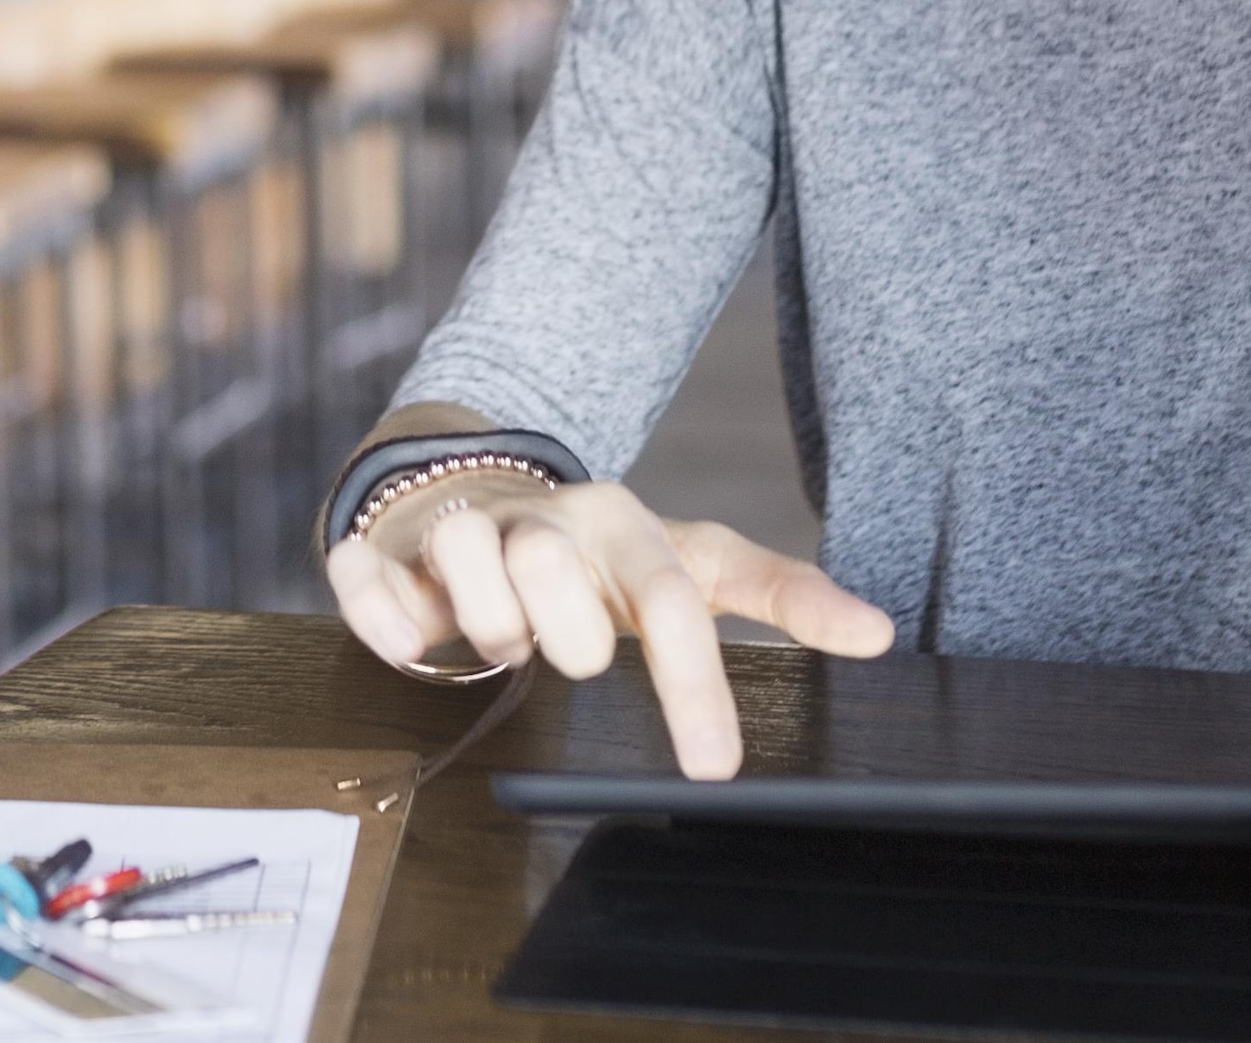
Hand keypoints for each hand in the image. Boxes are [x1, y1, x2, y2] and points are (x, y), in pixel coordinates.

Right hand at [320, 471, 895, 778]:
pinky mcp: (383, 546)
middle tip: (559, 653)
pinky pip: (371, 582)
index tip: (714, 769)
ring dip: (484, 623)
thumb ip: (780, 595)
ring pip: (466, 560)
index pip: (671, 602)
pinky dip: (389, 621)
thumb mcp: (690, 563)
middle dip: (564, 634)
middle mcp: (542, 516)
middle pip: (555, 570)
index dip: (693, 684)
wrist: (472, 482)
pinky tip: (414, 641)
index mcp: (624, 523)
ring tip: (499, 641)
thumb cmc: (598, 552)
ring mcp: (459, 522)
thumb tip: (880, 634)